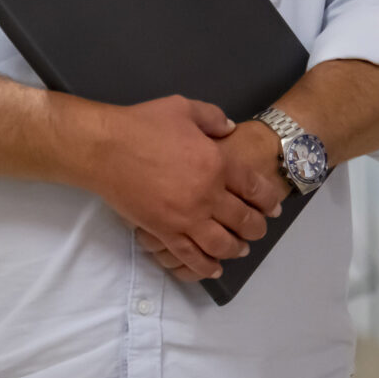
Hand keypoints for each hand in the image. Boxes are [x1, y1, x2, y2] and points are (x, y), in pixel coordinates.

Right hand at [135, 119, 290, 279]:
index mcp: (217, 163)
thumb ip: (213, 119)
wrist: (104, 147)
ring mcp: (185, 217)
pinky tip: (212, 269)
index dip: (267, 200)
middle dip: (256, 228)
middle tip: (260, 230)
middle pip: (242, 219)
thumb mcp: (185, 108)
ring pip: (220, 243)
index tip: (273, 208)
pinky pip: (189, 255)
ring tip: (241, 250)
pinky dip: (204, 265)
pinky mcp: (162, 231)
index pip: (253, 188)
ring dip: (235, 249)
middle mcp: (207, 195)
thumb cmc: (143, 124)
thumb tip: (229, 129)